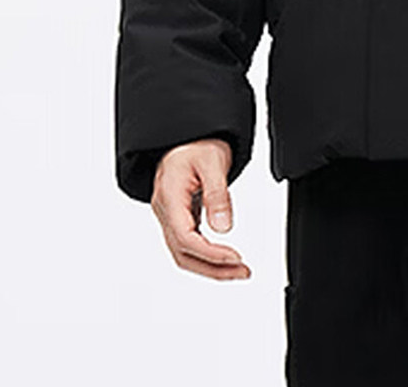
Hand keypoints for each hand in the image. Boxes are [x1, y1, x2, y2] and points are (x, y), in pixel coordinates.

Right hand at [151, 137, 250, 279]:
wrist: (186, 135)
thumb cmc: (196, 144)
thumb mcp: (213, 162)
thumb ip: (217, 195)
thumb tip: (223, 228)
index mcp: (169, 198)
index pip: (185, 238)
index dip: (210, 253)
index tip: (235, 257)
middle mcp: (165, 211)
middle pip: (183, 254)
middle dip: (213, 268)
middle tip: (242, 272)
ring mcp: (169, 216)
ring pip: (184, 254)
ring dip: (210, 266)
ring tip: (238, 270)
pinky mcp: (179, 217)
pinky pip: (188, 244)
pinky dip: (206, 255)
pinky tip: (224, 258)